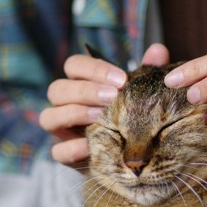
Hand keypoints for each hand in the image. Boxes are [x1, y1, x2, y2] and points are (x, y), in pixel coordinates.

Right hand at [40, 43, 169, 167]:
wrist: (126, 156)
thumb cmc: (128, 116)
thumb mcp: (137, 93)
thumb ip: (145, 71)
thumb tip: (158, 50)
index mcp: (79, 83)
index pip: (74, 65)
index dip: (94, 68)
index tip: (121, 79)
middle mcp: (64, 104)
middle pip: (57, 89)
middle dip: (85, 91)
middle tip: (112, 97)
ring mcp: (60, 130)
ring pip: (48, 116)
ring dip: (74, 114)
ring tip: (100, 116)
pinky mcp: (63, 155)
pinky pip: (57, 151)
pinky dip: (72, 147)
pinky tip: (91, 145)